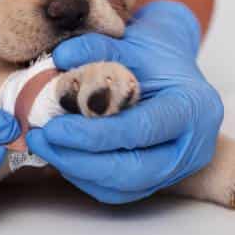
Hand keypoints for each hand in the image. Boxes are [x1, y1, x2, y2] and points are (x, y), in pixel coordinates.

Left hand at [26, 0, 222, 203]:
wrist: (174, 69)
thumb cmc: (153, 54)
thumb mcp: (129, 43)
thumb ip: (96, 49)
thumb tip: (60, 57)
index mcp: (192, 107)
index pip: (142, 130)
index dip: (95, 135)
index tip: (54, 127)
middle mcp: (193, 145)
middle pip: (135, 170)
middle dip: (81, 161)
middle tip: (42, 139)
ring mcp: (180, 168)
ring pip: (125, 187)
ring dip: (78, 170)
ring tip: (44, 146)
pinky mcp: (160, 179)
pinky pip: (120, 190)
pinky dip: (87, 176)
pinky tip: (62, 155)